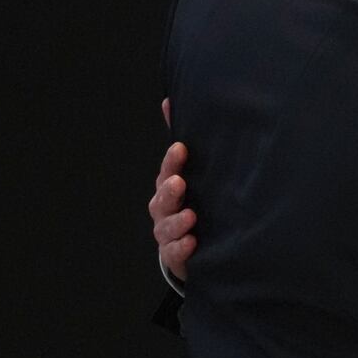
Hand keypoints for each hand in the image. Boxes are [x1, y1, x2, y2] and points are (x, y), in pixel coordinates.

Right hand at [150, 101, 196, 281]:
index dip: (172, 160)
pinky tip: (192, 242)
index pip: (168, 171)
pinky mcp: (176, 255)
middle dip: (170, 191)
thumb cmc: (193, 201)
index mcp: (168, 187)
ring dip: (177, 221)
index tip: (182, 149)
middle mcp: (164, 209)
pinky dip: (182, 247)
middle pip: (163, 199)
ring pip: (166, 227)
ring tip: (191, 216)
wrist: (195, 244)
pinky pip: (175, 252)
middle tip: (180, 182)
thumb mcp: (191, 173)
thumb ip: (181, 142)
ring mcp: (168, 233)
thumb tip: (169, 101)